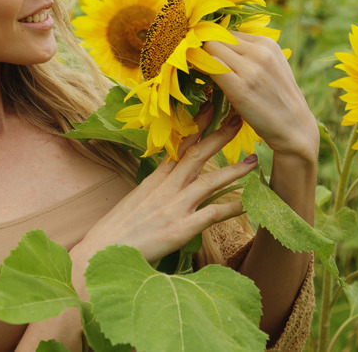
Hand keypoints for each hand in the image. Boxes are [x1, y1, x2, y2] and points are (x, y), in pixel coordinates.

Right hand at [72, 105, 257, 264]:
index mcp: (156, 180)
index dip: (197, 127)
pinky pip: (212, 215)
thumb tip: (168, 179)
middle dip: (220, 137)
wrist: (104, 249)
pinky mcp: (181, 229)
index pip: (180, 147)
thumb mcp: (136, 200)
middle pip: (197, 156)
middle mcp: (167, 188)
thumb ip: (155, 188)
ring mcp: (175, 207)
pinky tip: (249, 203)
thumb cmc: (118, 229)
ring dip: (234, 170)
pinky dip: (232, 207)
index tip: (211, 108)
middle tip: (239, 120)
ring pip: (210, 181)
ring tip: (254, 160)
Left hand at [203, 32, 318, 161]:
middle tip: (199, 64)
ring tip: (200, 72)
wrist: (294, 128)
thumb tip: (218, 43)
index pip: (228, 32)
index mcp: (267, 43)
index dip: (214, 43)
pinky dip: (200, 69)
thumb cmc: (276, 99)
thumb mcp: (270, 67)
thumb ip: (249, 53)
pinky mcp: (240, 87)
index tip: (208, 56)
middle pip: (216, 37)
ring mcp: (251, 69)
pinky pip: (210, 66)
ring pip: (210, 48)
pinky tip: (200, 78)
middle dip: (205, 49)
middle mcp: (260, 51)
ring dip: (200, 58)